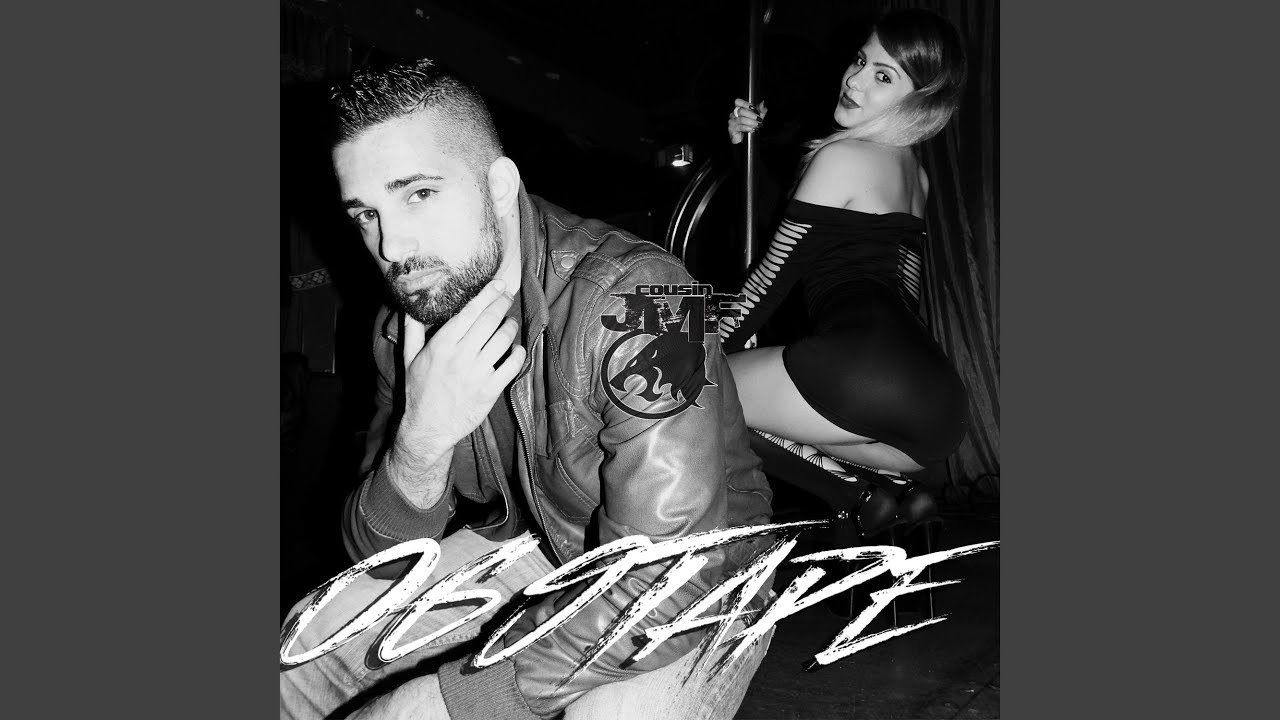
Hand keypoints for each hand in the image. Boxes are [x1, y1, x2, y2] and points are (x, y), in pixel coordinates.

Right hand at [395, 278, 526, 465]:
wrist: (428, 428)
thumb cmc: (418, 391)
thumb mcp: (409, 359)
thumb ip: (412, 330)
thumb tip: (410, 306)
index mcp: (442, 345)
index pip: (469, 311)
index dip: (487, 294)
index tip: (498, 284)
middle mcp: (461, 356)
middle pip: (490, 320)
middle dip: (503, 303)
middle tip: (508, 297)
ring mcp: (477, 373)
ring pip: (503, 339)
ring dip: (510, 326)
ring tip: (509, 322)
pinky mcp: (490, 390)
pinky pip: (512, 365)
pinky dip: (518, 352)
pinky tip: (515, 349)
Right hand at [727, 98, 767, 144]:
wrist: (746, 141)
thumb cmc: (751, 127)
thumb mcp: (758, 118)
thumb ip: (761, 110)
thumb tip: (763, 103)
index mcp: (739, 109)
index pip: (738, 102)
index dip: (745, 104)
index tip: (753, 108)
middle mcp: (734, 114)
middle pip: (741, 111)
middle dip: (752, 115)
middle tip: (759, 119)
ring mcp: (732, 121)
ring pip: (741, 119)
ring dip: (751, 122)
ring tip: (757, 125)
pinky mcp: (731, 129)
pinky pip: (740, 127)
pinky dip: (747, 128)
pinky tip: (752, 129)